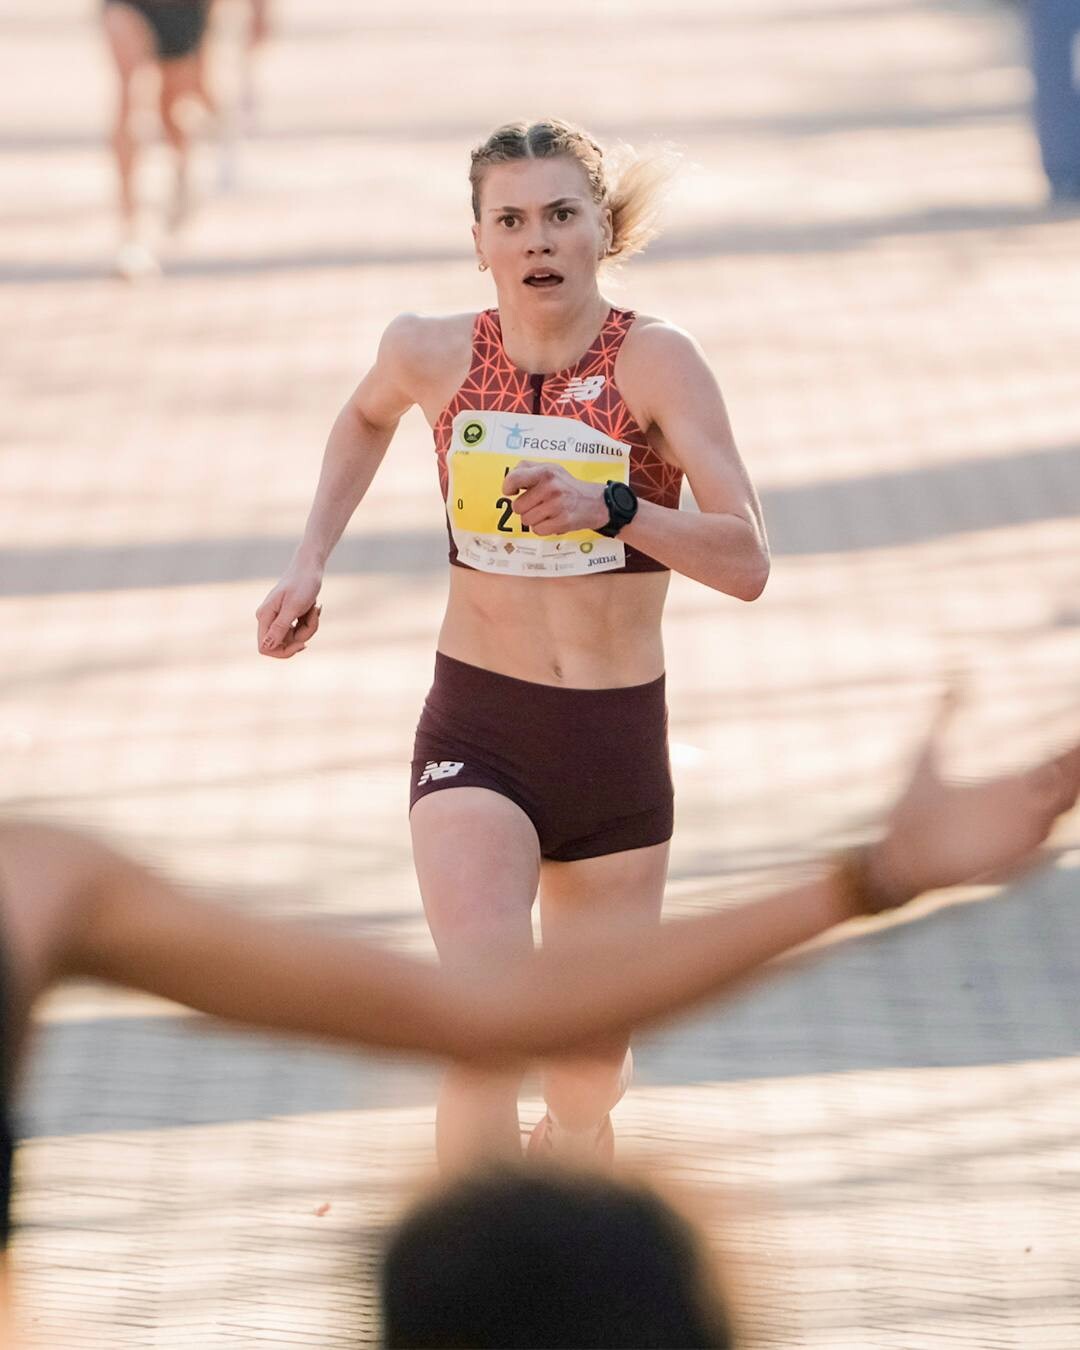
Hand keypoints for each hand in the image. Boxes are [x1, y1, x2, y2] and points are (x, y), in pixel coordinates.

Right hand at [256, 566, 322, 657]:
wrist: (310, 568)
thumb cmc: (302, 584)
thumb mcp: (293, 607)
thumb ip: (279, 628)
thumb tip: (265, 647)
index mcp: (265, 617)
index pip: (265, 648)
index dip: (283, 652)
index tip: (302, 643)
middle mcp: (268, 620)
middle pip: (283, 645)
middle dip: (302, 636)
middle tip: (312, 617)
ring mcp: (278, 620)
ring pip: (295, 638)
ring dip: (309, 626)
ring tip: (314, 607)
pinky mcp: (288, 618)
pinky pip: (300, 630)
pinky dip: (310, 622)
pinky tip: (314, 607)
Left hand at [501, 462, 608, 535]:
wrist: (594, 502)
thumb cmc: (566, 485)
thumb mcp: (550, 468)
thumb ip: (527, 469)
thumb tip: (509, 480)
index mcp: (545, 472)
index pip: (514, 478)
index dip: (508, 487)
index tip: (511, 491)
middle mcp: (551, 487)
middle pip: (517, 506)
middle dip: (524, 507)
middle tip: (537, 503)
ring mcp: (557, 505)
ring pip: (526, 520)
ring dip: (533, 519)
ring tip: (546, 512)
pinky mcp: (562, 522)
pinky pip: (537, 530)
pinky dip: (542, 528)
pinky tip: (551, 520)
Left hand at [866, 695, 1079, 907]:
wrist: (895, 854)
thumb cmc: (911, 810)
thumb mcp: (926, 756)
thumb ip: (942, 718)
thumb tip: (950, 682)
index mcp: (1006, 789)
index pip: (1053, 766)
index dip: (1072, 749)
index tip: (1079, 728)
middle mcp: (1016, 811)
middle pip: (1065, 785)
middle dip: (1077, 764)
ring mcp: (1012, 834)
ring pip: (1057, 809)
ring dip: (1068, 788)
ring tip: (1075, 758)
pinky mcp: (1001, 856)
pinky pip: (1035, 839)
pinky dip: (1046, 821)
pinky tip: (1052, 800)